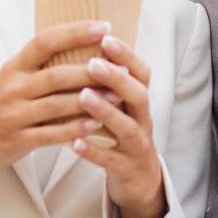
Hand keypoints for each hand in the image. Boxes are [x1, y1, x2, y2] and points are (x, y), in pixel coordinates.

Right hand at [0, 21, 121, 190]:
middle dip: (92, 70)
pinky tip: (96, 125)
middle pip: (57, 75)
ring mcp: (14, 115)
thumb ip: (38, 65)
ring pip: (57, 105)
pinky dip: (75, 129)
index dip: (75, 32)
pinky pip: (51, 134)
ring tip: (118, 96)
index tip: (104, 26)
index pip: (45, 41)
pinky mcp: (18, 140)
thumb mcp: (10, 78)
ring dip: (91, 100)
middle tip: (121, 67)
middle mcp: (13, 88)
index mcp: (14, 67)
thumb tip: (77, 43)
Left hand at [71, 33, 166, 217]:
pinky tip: (74, 142)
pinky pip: (111, 160)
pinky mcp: (126, 169)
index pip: (142, 73)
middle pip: (139, 96)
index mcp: (139, 102)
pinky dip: (94, 151)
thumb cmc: (122, 134)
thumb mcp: (122, 106)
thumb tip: (80, 46)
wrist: (139, 179)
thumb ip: (108, 84)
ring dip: (106, 111)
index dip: (127, 55)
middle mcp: (143, 120)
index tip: (106, 37)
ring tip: (83, 96)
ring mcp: (137, 146)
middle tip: (93, 64)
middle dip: (117, 79)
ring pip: (127, 127)